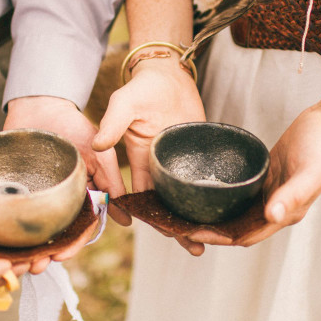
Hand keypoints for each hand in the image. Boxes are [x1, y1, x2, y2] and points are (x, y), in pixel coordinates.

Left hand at [4, 95, 124, 267]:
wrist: (40, 104)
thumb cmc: (74, 126)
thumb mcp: (99, 154)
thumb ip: (113, 184)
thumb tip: (128, 221)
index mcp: (79, 198)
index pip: (78, 230)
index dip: (72, 246)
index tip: (61, 256)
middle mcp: (57, 201)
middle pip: (53, 237)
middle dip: (45, 255)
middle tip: (36, 266)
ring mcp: (34, 196)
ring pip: (31, 231)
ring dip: (25, 250)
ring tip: (17, 263)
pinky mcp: (12, 188)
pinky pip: (7, 214)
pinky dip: (5, 232)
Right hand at [93, 57, 204, 254]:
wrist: (168, 73)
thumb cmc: (142, 86)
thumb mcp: (125, 103)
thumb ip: (113, 123)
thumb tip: (98, 144)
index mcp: (137, 160)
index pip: (137, 195)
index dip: (142, 215)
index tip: (154, 232)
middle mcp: (158, 166)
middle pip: (164, 204)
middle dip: (175, 226)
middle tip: (194, 246)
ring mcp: (179, 162)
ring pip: (184, 197)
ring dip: (193, 217)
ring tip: (210, 240)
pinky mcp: (197, 154)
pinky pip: (201, 180)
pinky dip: (208, 197)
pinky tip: (222, 214)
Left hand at [190, 100, 320, 247]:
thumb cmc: (320, 148)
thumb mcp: (311, 172)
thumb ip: (293, 195)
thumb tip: (272, 216)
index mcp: (285, 215)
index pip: (244, 236)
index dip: (218, 238)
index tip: (192, 233)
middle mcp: (274, 211)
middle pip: (235, 230)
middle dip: (208, 232)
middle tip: (178, 224)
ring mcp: (267, 197)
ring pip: (234, 216)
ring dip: (212, 219)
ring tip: (184, 213)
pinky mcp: (261, 182)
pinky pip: (237, 198)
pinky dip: (220, 201)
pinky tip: (201, 194)